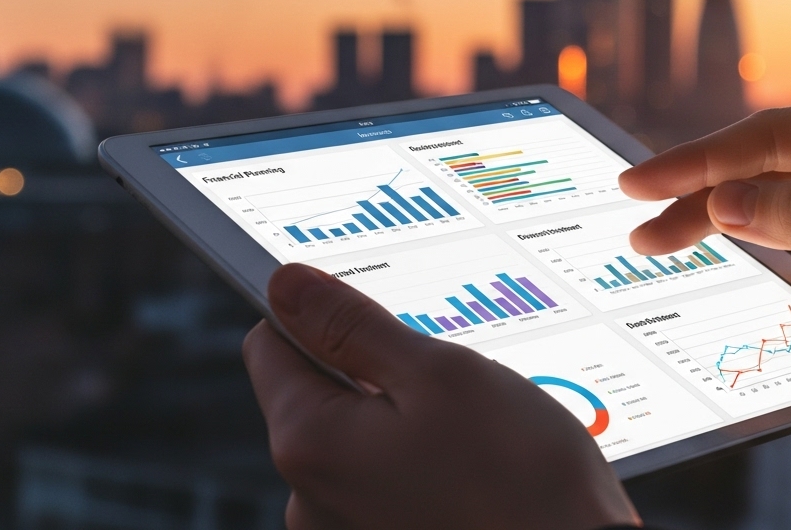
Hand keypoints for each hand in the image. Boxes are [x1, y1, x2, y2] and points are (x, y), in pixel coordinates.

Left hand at [242, 263, 639, 529]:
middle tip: (446, 374)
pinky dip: (419, 461)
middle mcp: (308, 498)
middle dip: (372, 370)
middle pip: (317, 393)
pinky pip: (383, 479)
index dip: (318, 313)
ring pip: (358, 437)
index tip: (373, 309)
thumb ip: (352, 326)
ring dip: (404, 417)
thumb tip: (286, 285)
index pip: (270, 345)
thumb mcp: (438, 374)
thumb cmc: (520, 479)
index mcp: (307, 443)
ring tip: (474, 428)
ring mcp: (343, 529)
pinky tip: (472, 465)